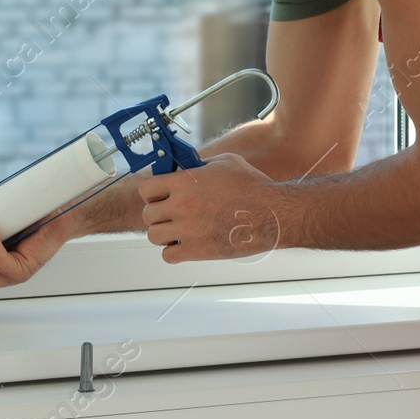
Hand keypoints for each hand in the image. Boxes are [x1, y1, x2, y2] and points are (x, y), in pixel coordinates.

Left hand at [138, 153, 283, 262]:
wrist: (273, 213)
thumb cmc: (253, 187)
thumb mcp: (225, 163)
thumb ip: (200, 165)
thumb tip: (186, 168)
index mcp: (185, 182)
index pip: (146, 189)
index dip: (151, 193)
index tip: (158, 196)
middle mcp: (182, 205)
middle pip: (148, 214)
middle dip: (157, 214)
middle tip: (170, 214)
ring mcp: (188, 230)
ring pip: (154, 236)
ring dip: (163, 233)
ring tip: (177, 231)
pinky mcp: (197, 250)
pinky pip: (168, 255)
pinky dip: (173, 252)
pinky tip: (185, 244)